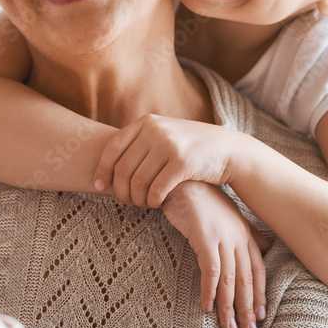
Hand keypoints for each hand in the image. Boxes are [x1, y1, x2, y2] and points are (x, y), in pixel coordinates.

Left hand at [94, 114, 246, 207]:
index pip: (112, 148)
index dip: (102, 169)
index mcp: (146, 122)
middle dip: (121, 191)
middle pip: (123, 169)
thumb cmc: (190, 147)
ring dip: (137, 199)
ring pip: (138, 182)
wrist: (228, 149)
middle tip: (127, 202)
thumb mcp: (163, 134)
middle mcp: (155, 130)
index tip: (99, 186)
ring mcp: (169, 145)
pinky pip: (156, 190)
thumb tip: (104, 163)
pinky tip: (157, 204)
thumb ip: (140, 141)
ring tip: (143, 204)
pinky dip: (152, 202)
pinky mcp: (182, 163)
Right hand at [161, 181, 267, 327]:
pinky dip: (210, 291)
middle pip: (247, 279)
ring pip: (231, 280)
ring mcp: (222, 238)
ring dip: (229, 307)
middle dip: (248, 308)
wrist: (182, 179)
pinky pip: (211, 271)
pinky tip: (206, 307)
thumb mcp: (228, 216)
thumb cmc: (202, 198)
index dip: (259, 294)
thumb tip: (266, 248)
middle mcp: (237, 237)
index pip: (258, 270)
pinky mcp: (205, 238)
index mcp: (245, 233)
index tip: (260, 315)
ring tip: (228, 327)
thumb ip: (246, 234)